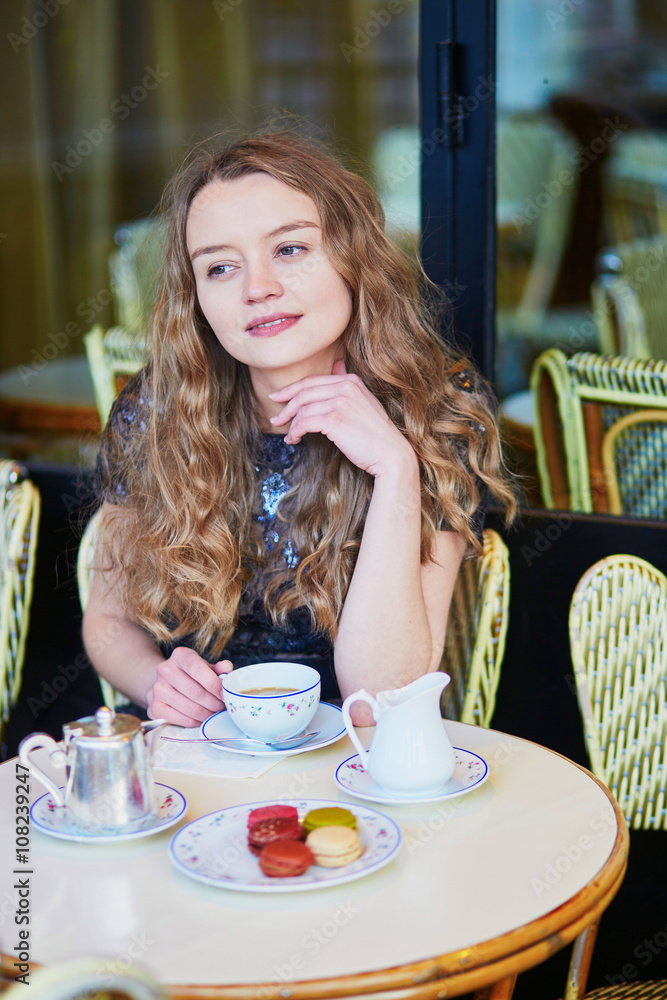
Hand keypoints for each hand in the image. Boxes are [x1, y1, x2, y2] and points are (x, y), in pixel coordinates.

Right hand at [146, 647, 232, 726]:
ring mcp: (158, 689)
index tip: (224, 694)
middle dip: (213, 702)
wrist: (166, 685)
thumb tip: (227, 668)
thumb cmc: (191, 675)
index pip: (197, 668)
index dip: (213, 683)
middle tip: (223, 707)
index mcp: (180, 655)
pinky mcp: (155, 707)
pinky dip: (195, 722)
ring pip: (189, 707)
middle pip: (194, 691)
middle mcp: (165, 670)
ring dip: (206, 714)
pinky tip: (202, 719)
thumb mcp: (205, 667)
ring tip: (215, 714)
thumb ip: (218, 668)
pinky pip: (180, 719)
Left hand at [269, 360, 415, 477]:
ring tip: (288, 435)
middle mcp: (345, 387)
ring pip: (302, 408)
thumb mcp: (363, 402)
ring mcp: (340, 402)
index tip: (278, 398)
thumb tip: (337, 365)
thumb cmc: (375, 434)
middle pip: (304, 392)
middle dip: (285, 405)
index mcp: (351, 381)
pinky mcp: (335, 419)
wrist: (391, 454)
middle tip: (275, 418)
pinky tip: (294, 439)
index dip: (291, 389)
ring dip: (290, 423)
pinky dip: (295, 431)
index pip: (312, 381)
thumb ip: (347, 384)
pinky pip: (304, 422)